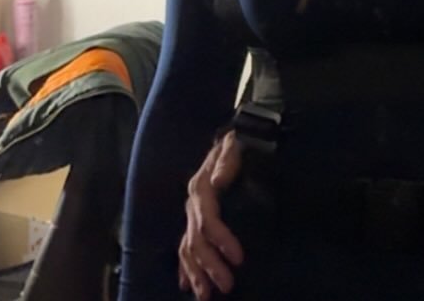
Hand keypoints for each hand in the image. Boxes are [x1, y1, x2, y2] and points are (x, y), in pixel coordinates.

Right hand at [177, 131, 243, 298]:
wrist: (229, 139)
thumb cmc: (235, 145)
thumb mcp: (233, 147)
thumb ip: (227, 162)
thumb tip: (218, 181)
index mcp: (201, 189)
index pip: (208, 221)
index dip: (222, 241)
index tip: (238, 258)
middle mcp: (192, 204)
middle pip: (196, 241)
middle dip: (210, 266)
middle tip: (228, 286)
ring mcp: (191, 214)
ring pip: (187, 249)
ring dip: (195, 274)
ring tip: (205, 296)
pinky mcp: (194, 219)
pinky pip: (184, 246)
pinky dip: (184, 267)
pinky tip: (186, 285)